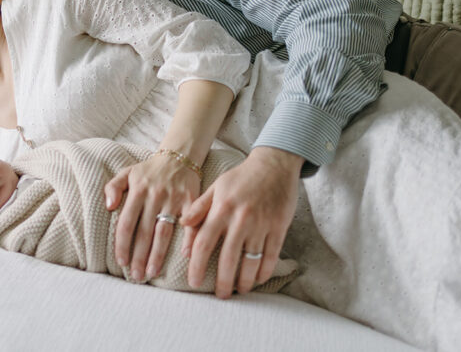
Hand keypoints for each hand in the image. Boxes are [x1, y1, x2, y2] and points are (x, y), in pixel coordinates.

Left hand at [104, 154, 201, 281]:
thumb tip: (108, 206)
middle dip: (139, 256)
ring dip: (158, 254)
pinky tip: (186, 256)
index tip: (121, 262)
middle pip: (144, 232)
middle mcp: (155, 196)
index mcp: (137, 191)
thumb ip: (112, 187)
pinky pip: (190, 223)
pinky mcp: (191, 200)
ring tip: (152, 273)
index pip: (126, 223)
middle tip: (136, 276)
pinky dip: (189, 239)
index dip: (122, 244)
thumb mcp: (127, 172)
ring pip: (164, 232)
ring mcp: (174, 199)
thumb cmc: (149, 170)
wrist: (179, 156)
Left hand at [181, 147, 301, 297]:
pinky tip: (258, 280)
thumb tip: (182, 226)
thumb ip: (198, 207)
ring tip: (239, 291)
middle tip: (219, 296)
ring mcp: (261, 225)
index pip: (203, 243)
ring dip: (244, 281)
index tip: (193, 281)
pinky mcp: (279, 228)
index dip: (196, 265)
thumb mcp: (215, 187)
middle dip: (221, 281)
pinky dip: (264, 271)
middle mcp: (240, 219)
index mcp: (220, 209)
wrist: (273, 165)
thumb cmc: (241, 177)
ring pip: (251, 261)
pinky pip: (271, 255)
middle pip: (227, 259)